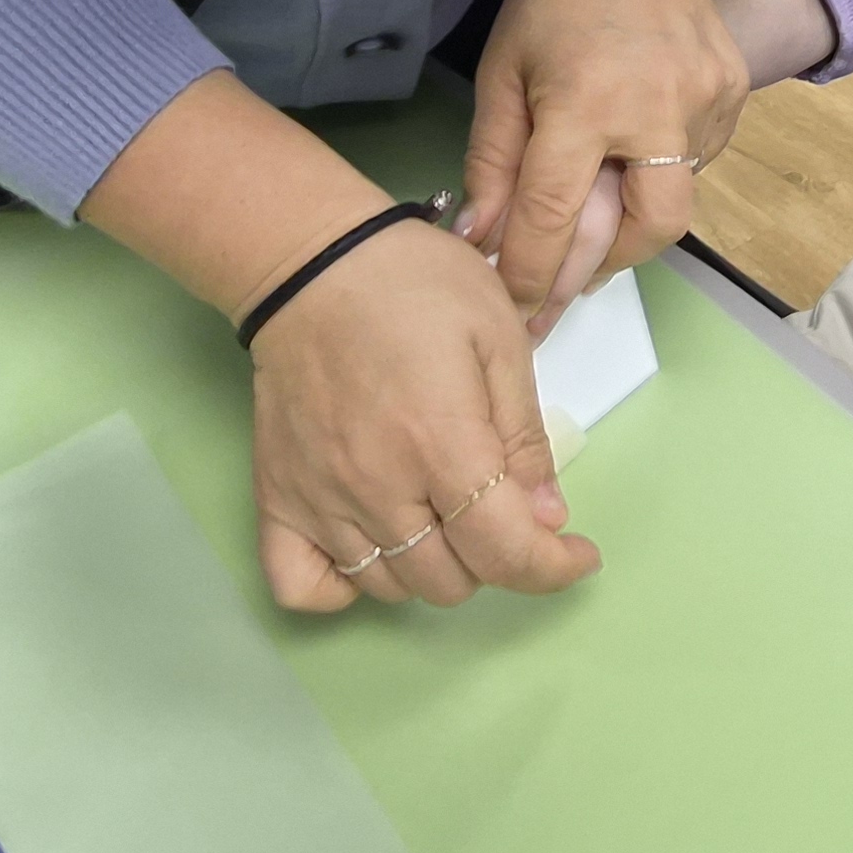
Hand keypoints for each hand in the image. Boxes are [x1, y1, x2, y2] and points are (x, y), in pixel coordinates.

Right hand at [246, 220, 601, 611]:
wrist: (310, 263)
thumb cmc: (414, 285)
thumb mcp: (498, 337)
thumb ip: (524, 434)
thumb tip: (547, 518)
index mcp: (441, 443)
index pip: (504, 552)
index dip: (553, 568)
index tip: (576, 553)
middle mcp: (377, 487)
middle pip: (452, 581)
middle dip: (495, 556)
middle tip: (502, 507)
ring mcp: (321, 499)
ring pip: (392, 588)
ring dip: (434, 566)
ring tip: (444, 515)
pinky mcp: (276, 497)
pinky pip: (303, 586)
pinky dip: (343, 588)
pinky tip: (374, 549)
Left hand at [463, 0, 742, 312]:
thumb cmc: (553, 0)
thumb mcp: (503, 73)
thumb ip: (492, 161)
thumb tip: (482, 241)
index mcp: (584, 103)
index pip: (554, 217)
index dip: (531, 274)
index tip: (515, 312)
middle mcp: (656, 111)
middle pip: (645, 232)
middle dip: (602, 268)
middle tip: (564, 286)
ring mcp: (705, 104)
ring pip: (674, 202)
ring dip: (628, 222)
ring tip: (592, 215)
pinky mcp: (733, 96)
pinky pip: (696, 164)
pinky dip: (659, 175)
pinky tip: (633, 154)